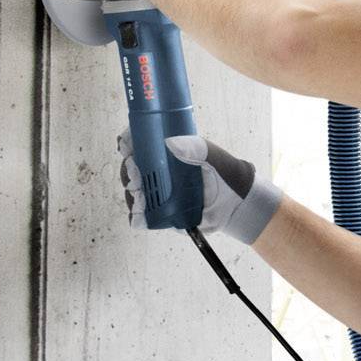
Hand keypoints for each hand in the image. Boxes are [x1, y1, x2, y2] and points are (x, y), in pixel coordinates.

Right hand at [117, 130, 282, 243]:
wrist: (235, 203)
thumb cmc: (223, 173)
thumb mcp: (211, 155)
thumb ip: (195, 148)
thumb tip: (171, 143)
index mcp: (165, 154)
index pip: (138, 144)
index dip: (128, 144)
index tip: (126, 147)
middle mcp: (157, 173)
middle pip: (131, 169)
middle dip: (129, 171)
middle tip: (136, 174)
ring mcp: (158, 194)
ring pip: (133, 192)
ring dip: (132, 193)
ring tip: (140, 195)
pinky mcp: (160, 214)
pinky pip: (141, 217)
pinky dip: (136, 216)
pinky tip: (140, 215)